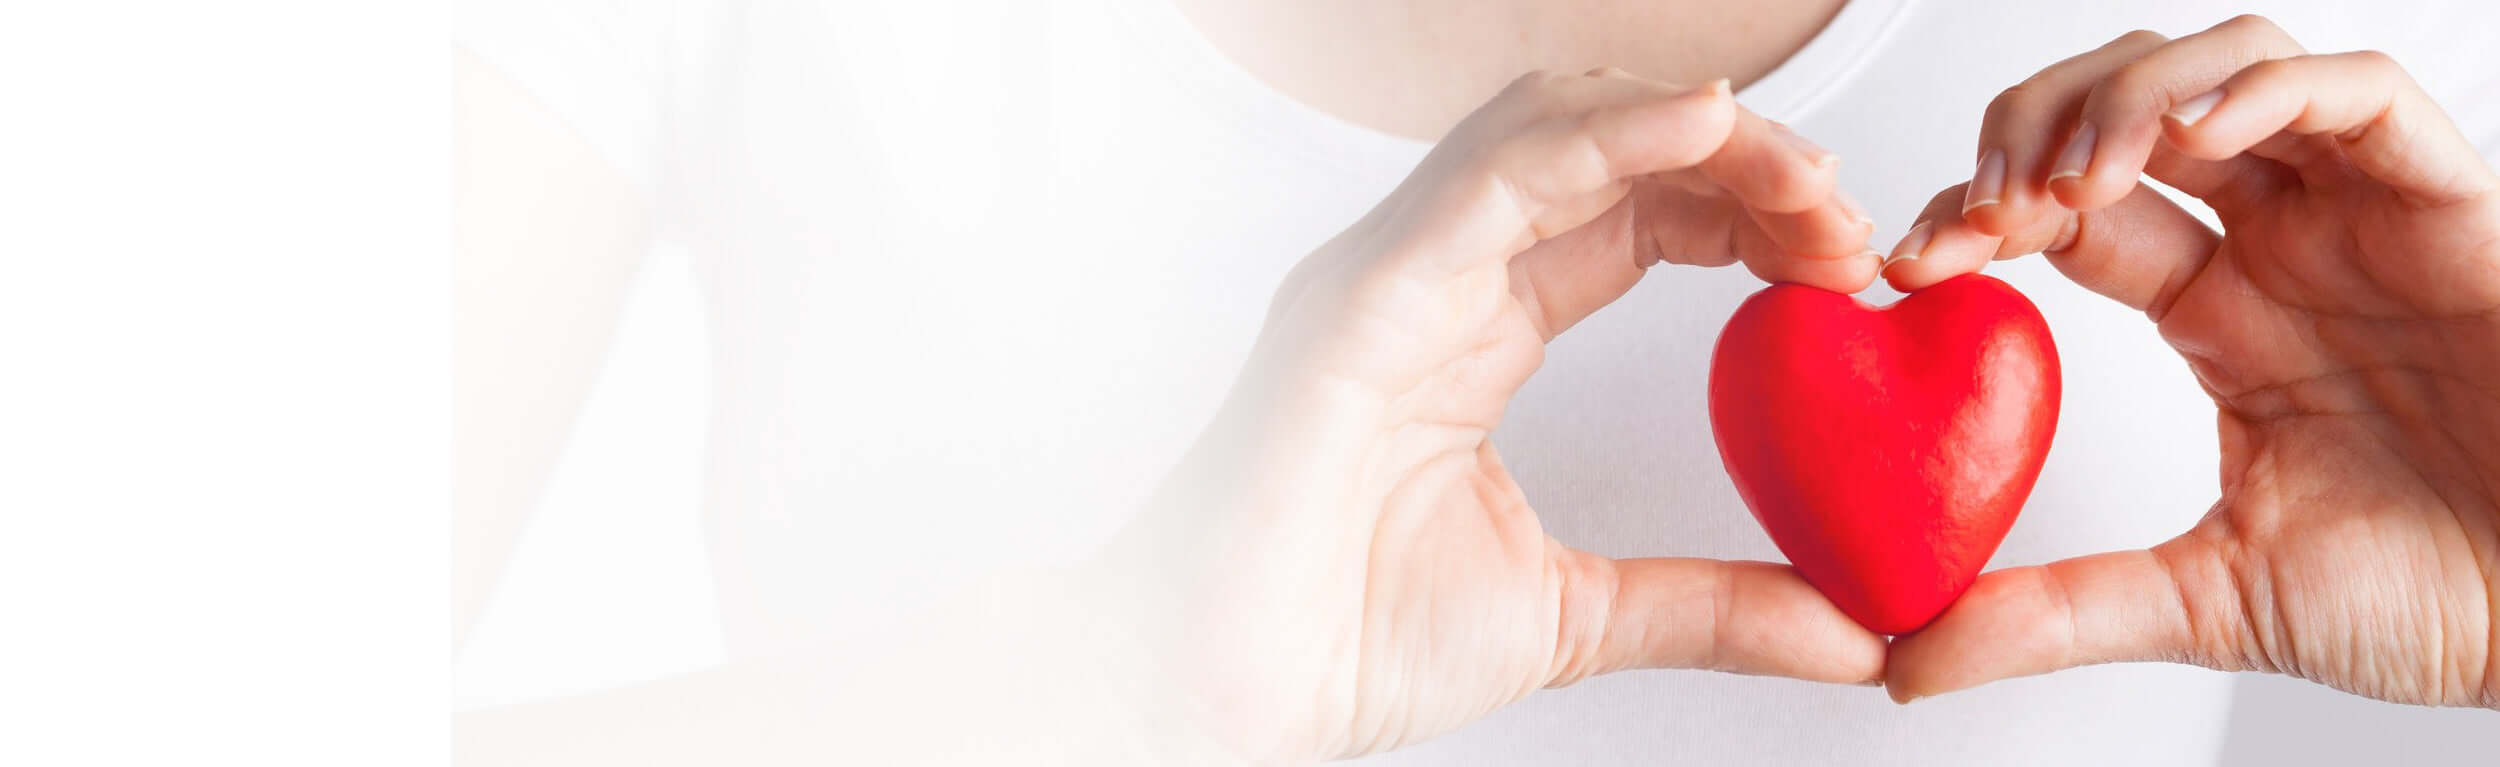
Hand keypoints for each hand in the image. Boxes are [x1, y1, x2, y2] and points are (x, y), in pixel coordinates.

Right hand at [1108, 70, 1884, 761]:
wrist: (1223, 695)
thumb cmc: (1344, 642)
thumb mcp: (1575, 616)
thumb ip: (1713, 607)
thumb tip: (1856, 632)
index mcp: (1472, 328)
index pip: (1629, 214)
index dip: (1745, 210)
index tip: (1845, 261)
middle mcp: (1431, 277)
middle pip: (1603, 149)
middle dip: (1741, 158)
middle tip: (1847, 218)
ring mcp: (1390, 275)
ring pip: (1548, 128)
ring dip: (1695, 132)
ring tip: (1804, 177)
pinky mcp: (1361, 300)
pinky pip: (1490, 179)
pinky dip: (1604, 138)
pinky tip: (1705, 129)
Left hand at [1880, 15, 2499, 707]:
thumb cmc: (2441, 594)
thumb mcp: (2209, 601)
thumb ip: (2056, 612)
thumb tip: (1906, 661)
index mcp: (2218, 312)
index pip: (2065, 213)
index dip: (1977, 213)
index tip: (1908, 264)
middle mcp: (2281, 243)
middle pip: (2125, 112)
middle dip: (2030, 134)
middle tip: (1981, 210)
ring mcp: (2360, 213)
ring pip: (2226, 70)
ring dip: (2128, 98)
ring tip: (2070, 177)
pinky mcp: (2448, 201)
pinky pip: (2361, 93)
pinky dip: (2266, 87)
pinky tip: (2196, 135)